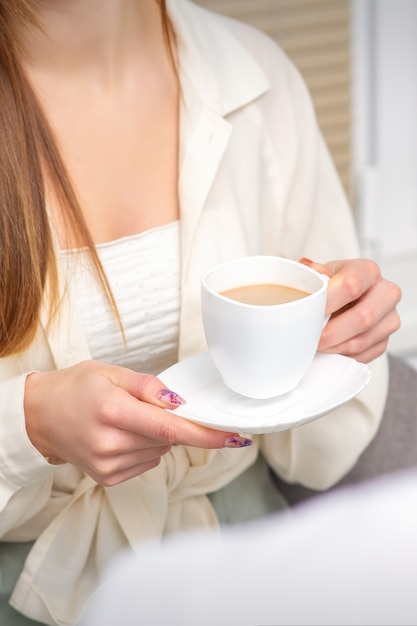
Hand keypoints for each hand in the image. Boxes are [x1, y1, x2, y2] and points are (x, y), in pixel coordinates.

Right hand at [24, 361, 251, 485]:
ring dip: (157, 436)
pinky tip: (123, 435)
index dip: (207, 435)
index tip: (235, 437)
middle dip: (172, 423)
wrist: (39, 416)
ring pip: (160, 451)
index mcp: (113, 411)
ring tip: (125, 419)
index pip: (171, 429)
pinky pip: (147, 463)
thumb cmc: (75, 388)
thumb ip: (149, 387)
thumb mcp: (111, 373)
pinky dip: (145, 448)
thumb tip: (180, 402)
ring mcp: (108, 465)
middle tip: (148, 406)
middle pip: (168, 439)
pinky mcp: (108, 478)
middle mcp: (110, 443)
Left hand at [300, 258, 400, 362]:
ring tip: (316, 343)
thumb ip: (315, 272)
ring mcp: (389, 319)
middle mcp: (386, 293)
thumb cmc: (334, 285)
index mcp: (368, 271)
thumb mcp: (322, 273)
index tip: (310, 312)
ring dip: (333, 347)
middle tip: (312, 336)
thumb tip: (308, 267)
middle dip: (331, 332)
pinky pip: (362, 355)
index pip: (351, 285)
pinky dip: (341, 355)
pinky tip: (329, 348)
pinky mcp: (384, 341)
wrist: (346, 299)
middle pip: (364, 317)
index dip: (328, 302)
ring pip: (361, 341)